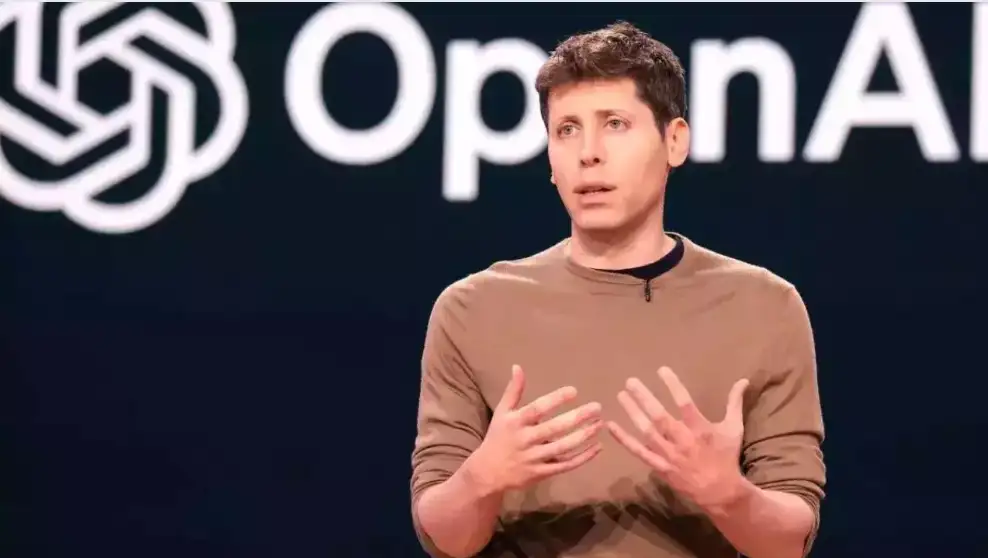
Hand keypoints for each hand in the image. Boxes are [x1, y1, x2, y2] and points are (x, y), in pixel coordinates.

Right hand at [466, 365, 602, 494]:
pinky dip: (583, 457)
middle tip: (597, 407)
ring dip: (583, 437)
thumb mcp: (502, 412)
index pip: (537, 409)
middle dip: (577, 418)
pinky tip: (597, 447)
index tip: (574, 391)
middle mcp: (525, 440)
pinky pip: (565, 465)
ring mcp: (534, 458)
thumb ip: (513, 391)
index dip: (555, 400)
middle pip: (554, 429)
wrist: (488, 473)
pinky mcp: (542, 473)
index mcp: (516, 422)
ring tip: (599, 424)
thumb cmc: (498, 437)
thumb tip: (517, 366)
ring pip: (563, 448)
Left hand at [607, 366, 749, 510]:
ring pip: (647, 432)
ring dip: (633, 413)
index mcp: (700, 429)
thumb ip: (734, 402)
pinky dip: (624, 440)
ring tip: (621, 396)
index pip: (684, 402)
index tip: (661, 370)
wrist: (721, 492)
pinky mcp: (660, 466)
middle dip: (644, 398)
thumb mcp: (734, 428)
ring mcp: (669, 454)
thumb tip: (743, 380)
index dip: (673, 385)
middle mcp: (683, 440)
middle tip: (630, 381)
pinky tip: (611, 426)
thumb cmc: (726, 456)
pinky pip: (639, 452)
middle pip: (660, 416)